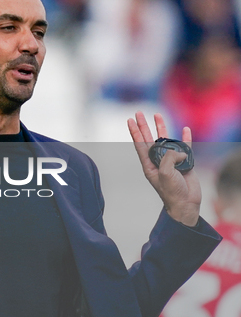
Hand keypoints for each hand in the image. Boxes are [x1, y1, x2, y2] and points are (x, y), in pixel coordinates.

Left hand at [127, 112, 200, 226]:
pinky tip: (185, 129)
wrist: (186, 203)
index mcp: (149, 165)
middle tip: (138, 112)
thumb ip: (169, 157)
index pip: (140, 144)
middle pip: (149, 138)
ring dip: (161, 128)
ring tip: (157, 115)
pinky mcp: (184, 162)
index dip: (134, 132)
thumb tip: (178, 149)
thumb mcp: (165, 173)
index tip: (129, 120)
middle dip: (143, 125)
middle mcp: (158, 161)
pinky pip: (184, 146)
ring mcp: (171, 161)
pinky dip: (185, 138)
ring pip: (165, 140)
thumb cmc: (172, 191)